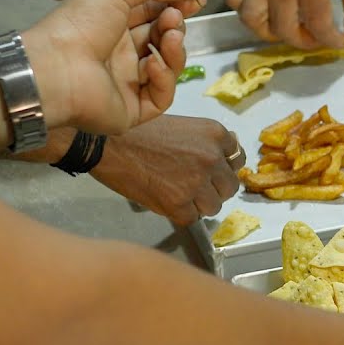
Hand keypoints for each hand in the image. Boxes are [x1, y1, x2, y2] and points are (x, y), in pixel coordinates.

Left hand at [23, 0, 204, 135]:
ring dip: (174, 50)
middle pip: (162, 41)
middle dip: (174, 27)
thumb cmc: (81, 24)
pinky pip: (161, 95)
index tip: (195, 0)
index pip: (153, 16)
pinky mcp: (134, 110)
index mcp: (113, 25)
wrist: (57, 68)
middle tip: (174, 18)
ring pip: (167, 67)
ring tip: (169, 38)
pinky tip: (152, 65)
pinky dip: (163, 78)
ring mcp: (128, 84)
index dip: (174, 7)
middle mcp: (121, 54)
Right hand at [92, 115, 244, 225]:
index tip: (210, 171)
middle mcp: (211, 158)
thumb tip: (230, 151)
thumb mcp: (181, 126)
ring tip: (176, 192)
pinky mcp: (179, 205)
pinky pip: (192, 219)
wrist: (105, 144)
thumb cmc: (138, 132)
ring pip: (213, 206)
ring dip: (198, 204)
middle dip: (214, 189)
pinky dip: (180, 214)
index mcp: (214, 134)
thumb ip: (207, 141)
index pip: (237, 159)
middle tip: (192, 185)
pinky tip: (164, 199)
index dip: (223, 168)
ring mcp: (197, 183)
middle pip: (229, 186)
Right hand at [226, 0, 343, 49]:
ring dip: (271, 33)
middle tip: (318, 38)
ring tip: (291, 30)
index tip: (340, 42)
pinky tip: (269, 13)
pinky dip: (249, 14)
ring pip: (252, 19)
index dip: (331, 40)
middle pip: (284, 28)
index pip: (317, 23)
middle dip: (304, 41)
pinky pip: (235, 0)